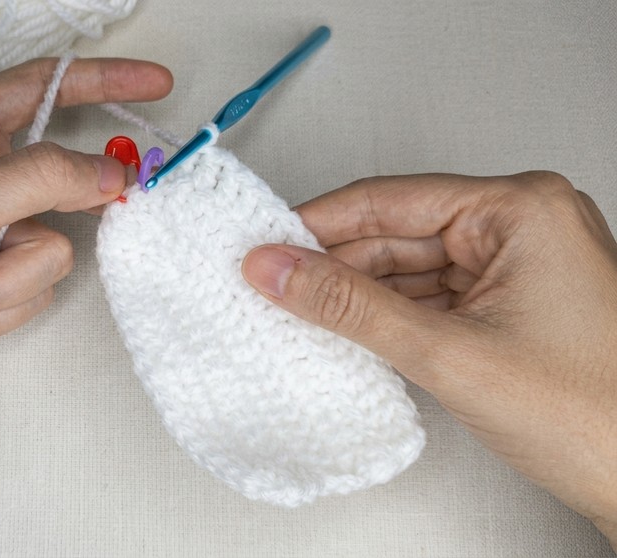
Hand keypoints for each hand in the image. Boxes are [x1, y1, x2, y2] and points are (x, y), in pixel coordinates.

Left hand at [0, 58, 172, 490]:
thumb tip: (107, 171)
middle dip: (76, 199)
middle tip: (109, 205)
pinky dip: (5, 306)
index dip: (101, 79)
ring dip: (15, 273)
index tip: (155, 83)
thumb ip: (36, 180)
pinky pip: (33, 287)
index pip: (40, 87)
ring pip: (53, 241)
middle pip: (59, 172)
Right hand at [242, 172, 616, 543]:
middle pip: (396, 233)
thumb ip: (351, 307)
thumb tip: (279, 270)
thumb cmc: (594, 416)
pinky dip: (388, 316)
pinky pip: (431, 296)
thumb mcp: (448, 353)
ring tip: (298, 313)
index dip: (317, 224)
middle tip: (271, 285)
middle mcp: (522, 227)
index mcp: (520, 210)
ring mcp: (517, 268)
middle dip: (334, 265)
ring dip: (357, 294)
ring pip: (410, 268)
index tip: (265, 244)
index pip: (390, 200)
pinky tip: (349, 331)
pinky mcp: (509, 306)